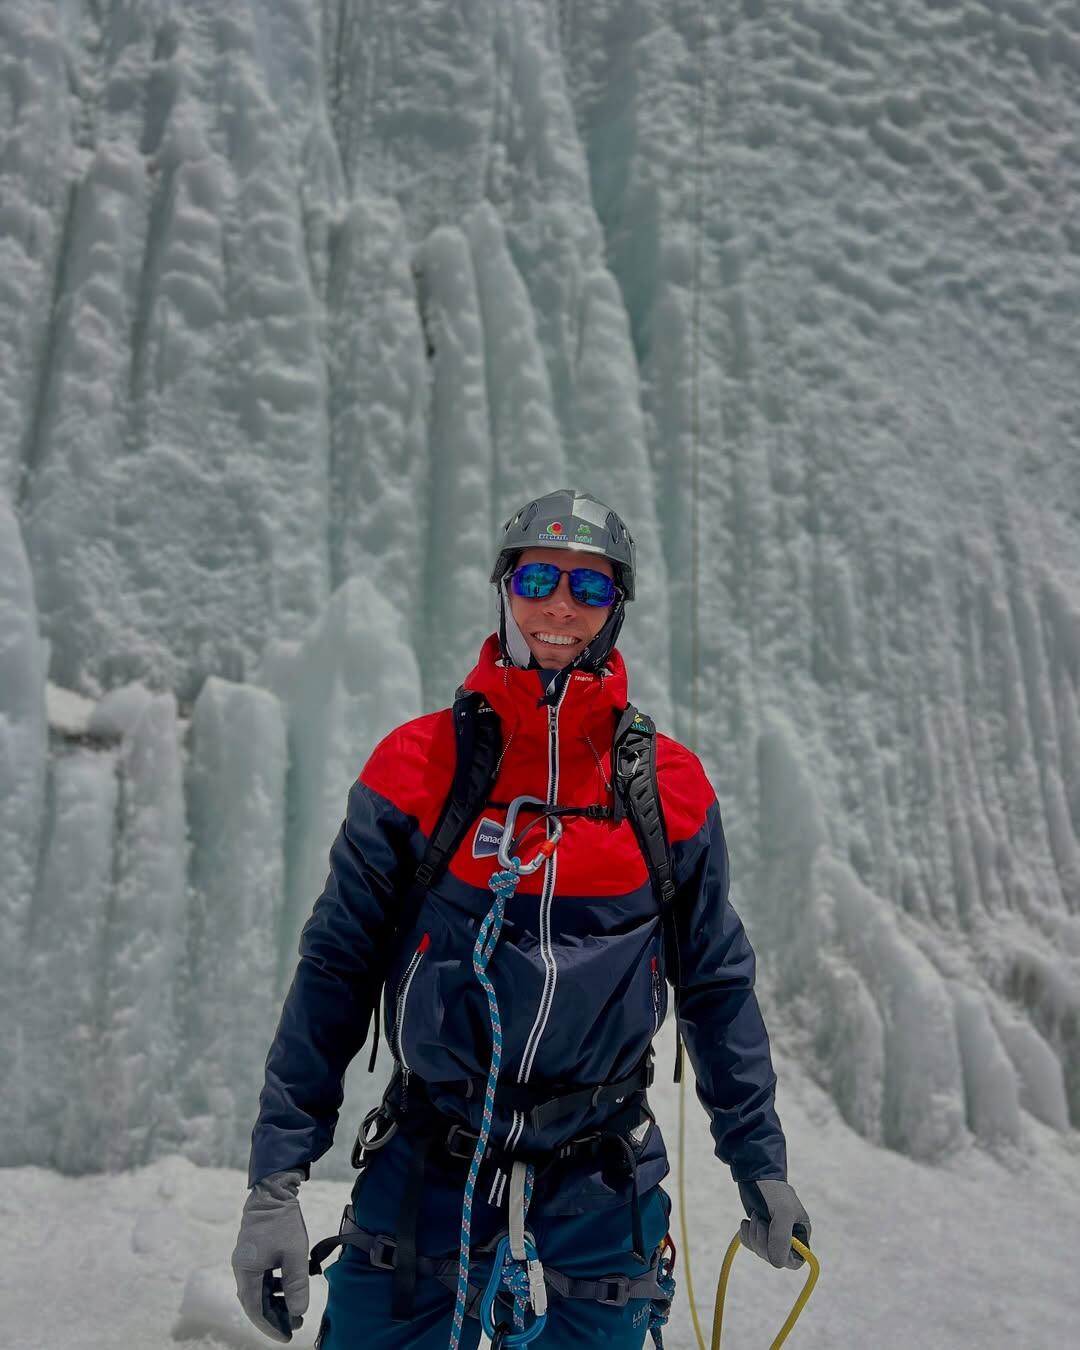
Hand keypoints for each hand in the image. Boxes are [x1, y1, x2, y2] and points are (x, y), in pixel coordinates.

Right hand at [231, 1169, 309, 1341]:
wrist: (273, 1189)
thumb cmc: (282, 1220)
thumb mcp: (293, 1253)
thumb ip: (296, 1283)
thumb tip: (298, 1311)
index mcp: (246, 1270)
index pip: (255, 1309)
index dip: (270, 1326)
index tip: (287, 1336)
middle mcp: (242, 1268)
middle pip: (256, 1302)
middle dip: (276, 1316)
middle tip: (296, 1324)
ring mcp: (246, 1260)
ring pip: (260, 1291)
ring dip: (277, 1302)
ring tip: (297, 1309)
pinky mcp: (253, 1253)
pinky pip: (262, 1279)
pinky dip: (275, 1287)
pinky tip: (291, 1287)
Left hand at [737, 1179, 810, 1270]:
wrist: (754, 1175)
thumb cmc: (773, 1191)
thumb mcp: (782, 1212)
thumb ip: (782, 1238)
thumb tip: (778, 1264)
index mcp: (801, 1234)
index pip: (795, 1261)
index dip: (782, 1256)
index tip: (772, 1240)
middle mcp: (789, 1238)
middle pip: (775, 1258)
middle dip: (763, 1241)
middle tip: (761, 1220)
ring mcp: (772, 1236)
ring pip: (761, 1252)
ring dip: (754, 1235)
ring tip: (756, 1215)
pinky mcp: (758, 1232)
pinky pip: (750, 1245)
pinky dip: (746, 1235)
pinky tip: (746, 1221)